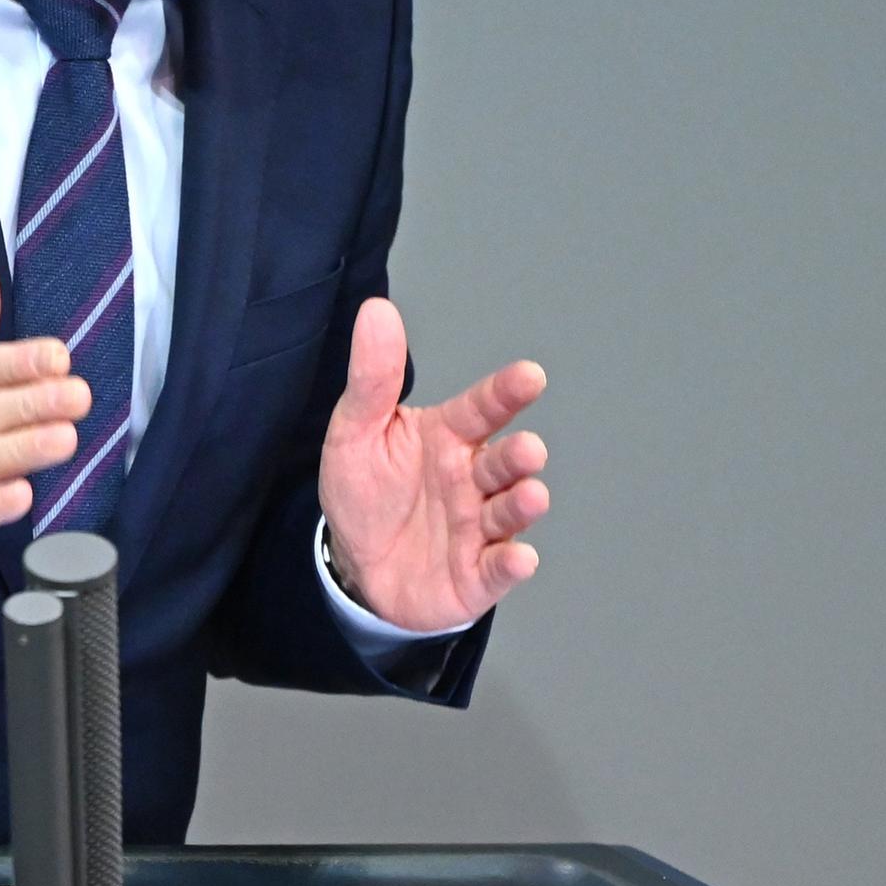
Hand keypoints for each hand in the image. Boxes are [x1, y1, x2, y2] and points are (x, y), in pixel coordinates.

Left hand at [318, 297, 548, 632]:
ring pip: (507, 512)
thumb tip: (376, 310)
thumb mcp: (355, 431)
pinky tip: (520, 557)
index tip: (530, 376)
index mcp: (448, 437)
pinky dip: (511, 564)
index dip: (506, 393)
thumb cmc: (365, 492)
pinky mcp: (475, 575)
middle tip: (527, 449)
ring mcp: (478, 528)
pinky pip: (497, 569)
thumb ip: (372, 377)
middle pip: (502, 462)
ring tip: (530, 495)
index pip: (481, 409)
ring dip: (522, 504)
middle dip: (518, 456)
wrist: (356, 566)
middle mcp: (472, 479)